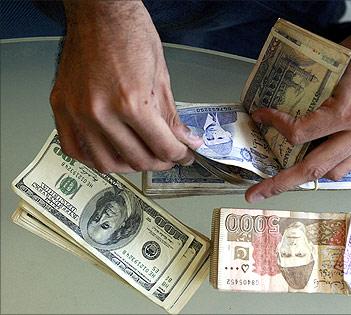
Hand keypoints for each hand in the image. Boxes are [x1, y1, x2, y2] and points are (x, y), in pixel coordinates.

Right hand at [50, 1, 201, 172]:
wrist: (99, 12)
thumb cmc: (130, 34)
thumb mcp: (161, 76)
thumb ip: (171, 116)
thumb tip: (184, 140)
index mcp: (132, 103)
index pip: (162, 147)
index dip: (180, 155)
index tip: (184, 154)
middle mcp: (101, 112)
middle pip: (137, 159)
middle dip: (160, 162)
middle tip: (168, 156)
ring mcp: (77, 113)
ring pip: (106, 163)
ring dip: (130, 165)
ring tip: (143, 156)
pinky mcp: (62, 108)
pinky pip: (75, 150)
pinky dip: (96, 158)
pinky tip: (111, 152)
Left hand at [245, 36, 350, 202]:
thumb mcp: (326, 71)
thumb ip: (305, 99)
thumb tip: (277, 114)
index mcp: (346, 112)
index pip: (300, 134)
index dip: (275, 126)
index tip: (261, 117)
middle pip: (314, 168)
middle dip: (281, 183)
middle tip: (258, 192)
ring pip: (334, 172)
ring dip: (309, 172)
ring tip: (289, 170)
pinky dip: (331, 163)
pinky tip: (318, 156)